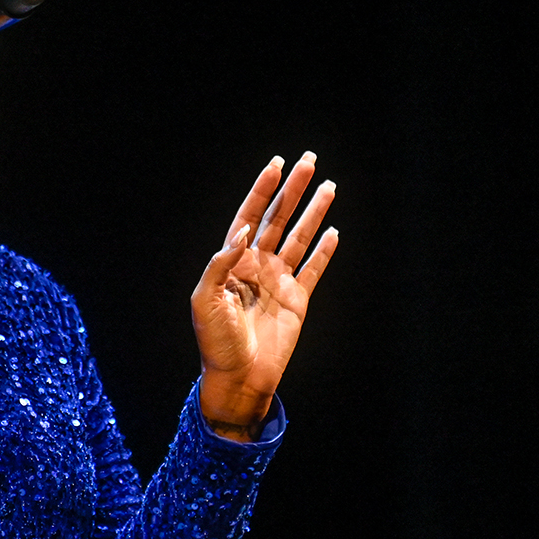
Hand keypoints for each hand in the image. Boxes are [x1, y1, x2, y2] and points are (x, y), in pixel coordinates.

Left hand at [191, 153, 340, 438]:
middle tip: (309, 160)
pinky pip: (314, 270)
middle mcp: (257, 266)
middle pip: (279, 218)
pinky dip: (324, 251)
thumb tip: (243, 232)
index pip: (250, 215)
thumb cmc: (216, 342)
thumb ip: (221, 263)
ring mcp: (279, 281)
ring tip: (329, 186)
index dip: (263, 189)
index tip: (277, 164)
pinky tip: (333, 231)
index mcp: (233, 262)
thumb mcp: (206, 300)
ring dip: (314, 212)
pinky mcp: (298, 300)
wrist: (239, 378)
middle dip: (293, 189)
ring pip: (300, 238)